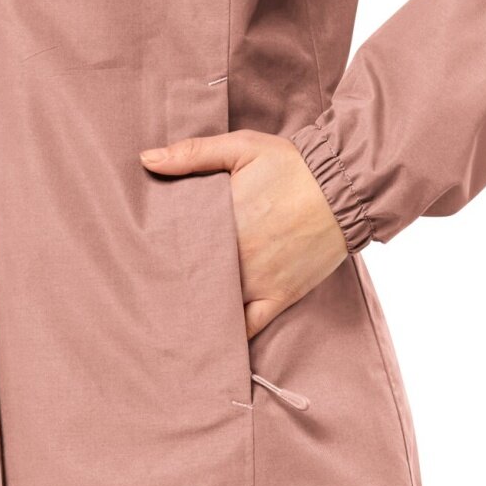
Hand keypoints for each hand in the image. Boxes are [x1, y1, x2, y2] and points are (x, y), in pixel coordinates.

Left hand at [140, 130, 348, 339]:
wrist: (344, 189)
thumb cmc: (293, 166)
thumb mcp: (243, 147)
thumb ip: (193, 153)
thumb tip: (146, 160)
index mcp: (219, 222)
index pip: (174, 246)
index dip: (155, 253)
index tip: (141, 255)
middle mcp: (234, 258)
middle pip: (190, 280)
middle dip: (171, 284)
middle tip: (149, 290)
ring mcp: (257, 282)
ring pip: (215, 307)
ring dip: (195, 311)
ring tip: (172, 316)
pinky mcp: (280, 297)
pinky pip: (249, 326)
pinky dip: (231, 334)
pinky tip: (213, 338)